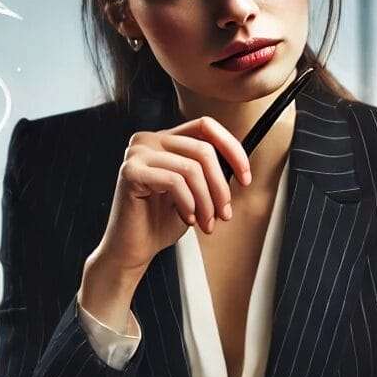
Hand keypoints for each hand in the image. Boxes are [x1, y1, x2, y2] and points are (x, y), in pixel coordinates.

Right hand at [98, 116, 251, 273]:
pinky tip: (187, 218)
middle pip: (203, 150)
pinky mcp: (130, 171)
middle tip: (224, 213)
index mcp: (166, 140)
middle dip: (220, 187)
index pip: (206, 127)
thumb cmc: (161, 222)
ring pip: (191, 168)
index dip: (231, 149)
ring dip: (206, 202)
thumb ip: (211, 174)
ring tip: (206, 222)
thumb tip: (239, 168)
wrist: (133, 249)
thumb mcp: (196, 192)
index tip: (245, 177)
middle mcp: (150, 140)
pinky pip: (174, 181)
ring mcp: (137, 153)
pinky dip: (188, 203)